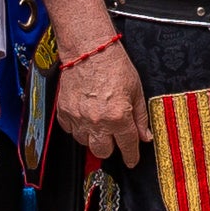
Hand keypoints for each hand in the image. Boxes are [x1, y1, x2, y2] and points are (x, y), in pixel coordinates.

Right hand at [57, 38, 144, 166]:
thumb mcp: (136, 90)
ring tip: (98, 122)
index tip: (132, 160)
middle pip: (103, 152)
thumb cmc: (114, 65)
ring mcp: (78, 118)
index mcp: (119, 116)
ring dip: (93, 137)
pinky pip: (70, 130)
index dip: (131, 156)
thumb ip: (140, 117)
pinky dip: (78, 127)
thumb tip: (145, 136)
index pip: (127, 146)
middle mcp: (97, 121)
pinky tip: (85, 116)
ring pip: (85, 143)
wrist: (89, 50)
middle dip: (110, 147)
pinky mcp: (64, 112)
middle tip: (113, 135)